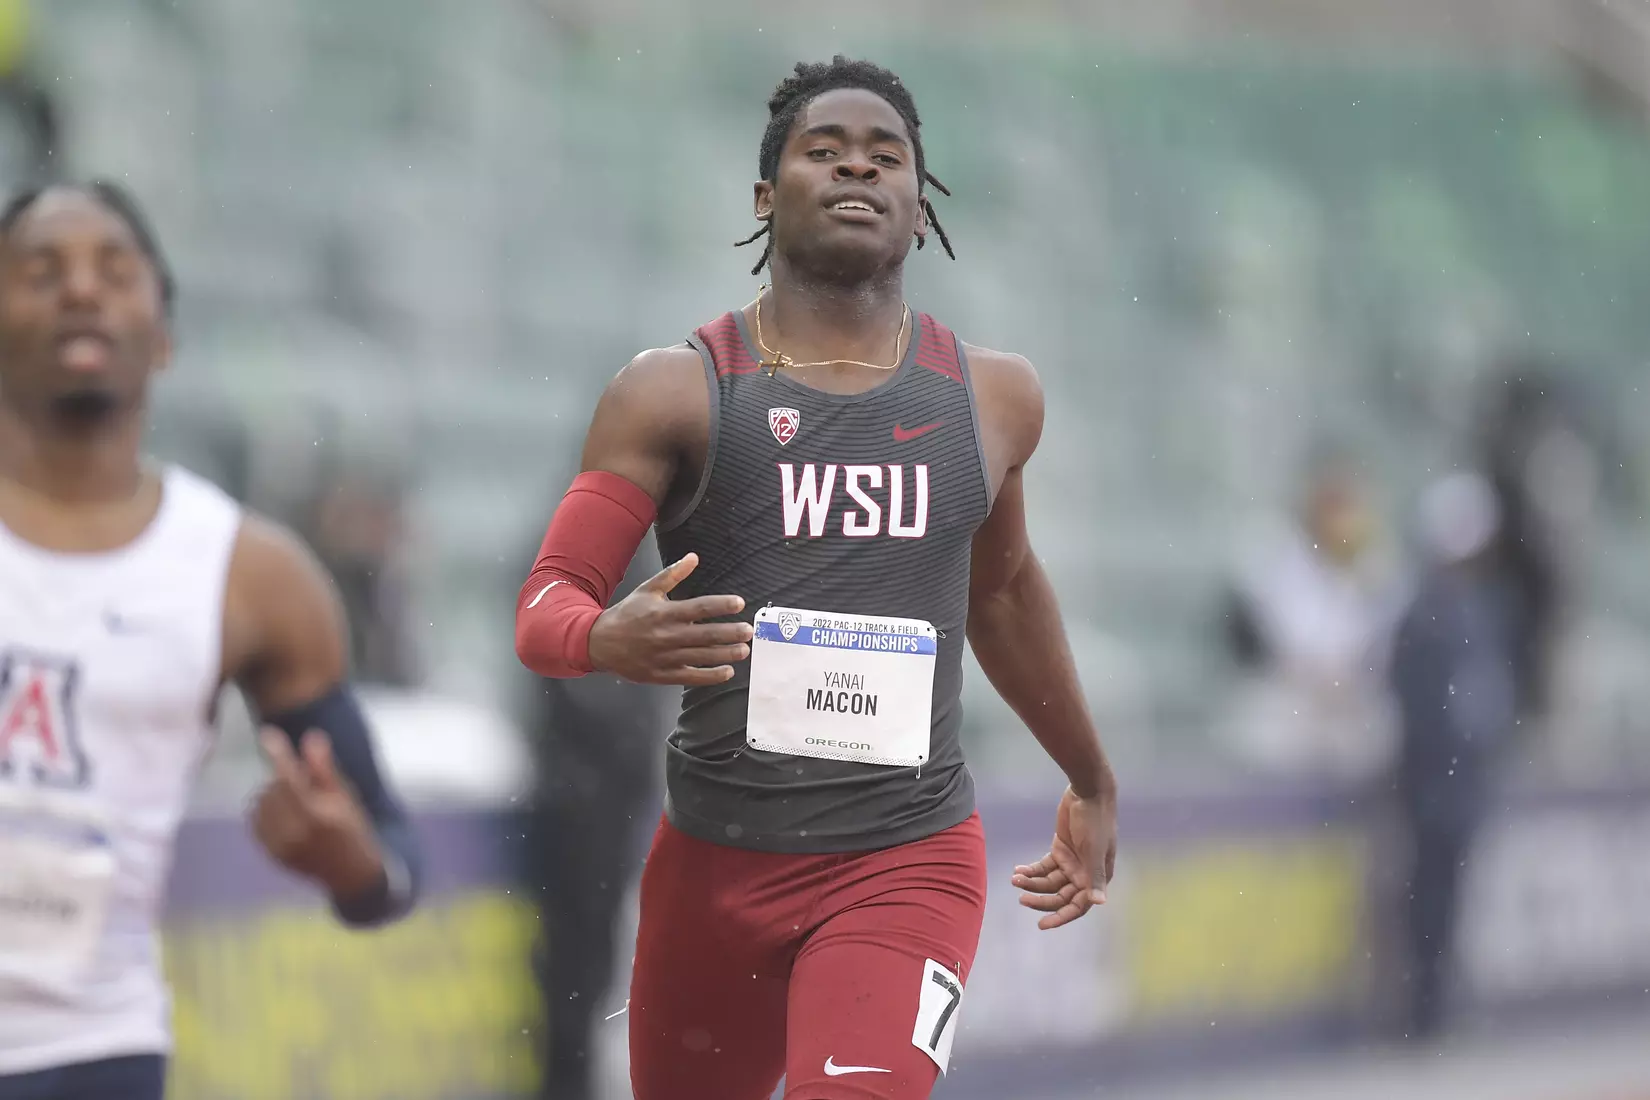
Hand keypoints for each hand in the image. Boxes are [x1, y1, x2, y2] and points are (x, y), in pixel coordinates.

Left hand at [251, 727, 384, 902]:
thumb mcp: (346, 796)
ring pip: (261, 804)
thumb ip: (324, 769)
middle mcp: (295, 833)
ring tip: (296, 800)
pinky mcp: (271, 854)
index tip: (267, 733)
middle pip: (273, 789)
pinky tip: (285, 814)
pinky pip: (256, 821)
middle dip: (283, 779)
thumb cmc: (352, 828)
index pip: (290, 779)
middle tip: (304, 783)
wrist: (350, 873)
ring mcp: (280, 847)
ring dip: (273, 794)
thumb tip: (311, 736)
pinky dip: (266, 811)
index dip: (278, 754)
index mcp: (317, 816)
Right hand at [587, 552, 753, 685]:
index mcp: (664, 613)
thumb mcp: (647, 589)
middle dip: (729, 633)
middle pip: (704, 635)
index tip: (739, 603)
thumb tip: (694, 557)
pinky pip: (691, 677)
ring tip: (744, 650)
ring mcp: (665, 657)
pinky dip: (710, 676)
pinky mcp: (663, 675)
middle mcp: (667, 636)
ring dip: (725, 654)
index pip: (698, 608)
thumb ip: (672, 574)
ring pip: (701, 657)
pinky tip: (727, 672)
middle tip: (748, 631)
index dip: (720, 605)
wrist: (600, 643)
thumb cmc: (628, 615)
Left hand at [1010, 783, 1117, 929]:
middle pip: (1059, 896)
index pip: (1077, 906)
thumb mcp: (1095, 850)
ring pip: (1048, 882)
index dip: (1061, 917)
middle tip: (1021, 898)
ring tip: (1015, 878)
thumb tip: (1099, 902)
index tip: (1042, 925)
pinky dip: (1031, 870)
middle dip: (1040, 898)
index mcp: (1096, 878)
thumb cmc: (1096, 822)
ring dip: (1031, 882)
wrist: (1088, 792)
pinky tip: (1018, 870)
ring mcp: (1071, 862)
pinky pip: (1043, 867)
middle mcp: (1083, 874)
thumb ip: (1095, 877)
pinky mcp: (1060, 849)